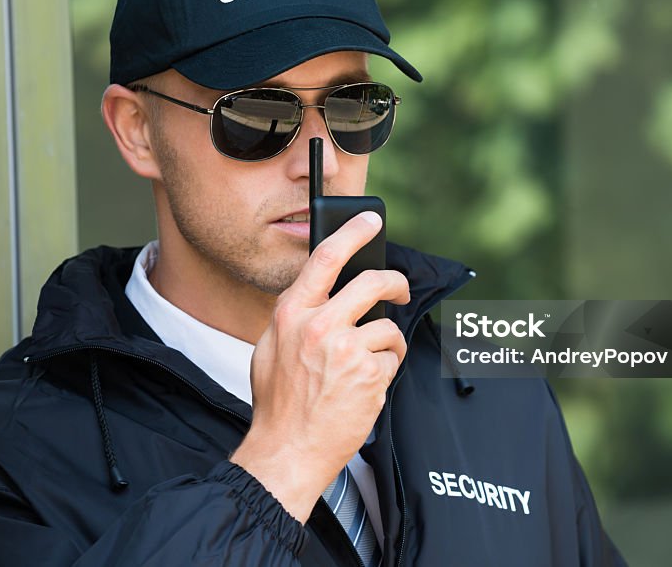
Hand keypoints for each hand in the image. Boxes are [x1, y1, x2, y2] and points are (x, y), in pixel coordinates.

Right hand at [230, 211, 409, 522]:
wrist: (286, 451)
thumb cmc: (278, 403)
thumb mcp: (271, 348)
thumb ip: (297, 317)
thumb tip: (325, 292)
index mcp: (291, 313)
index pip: (326, 257)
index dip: (353, 232)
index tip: (371, 221)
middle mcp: (319, 325)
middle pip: (373, 282)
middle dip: (395, 284)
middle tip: (400, 291)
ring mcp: (346, 349)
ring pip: (387, 329)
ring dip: (386, 346)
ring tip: (367, 368)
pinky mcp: (370, 375)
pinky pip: (392, 360)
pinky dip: (384, 373)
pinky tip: (364, 389)